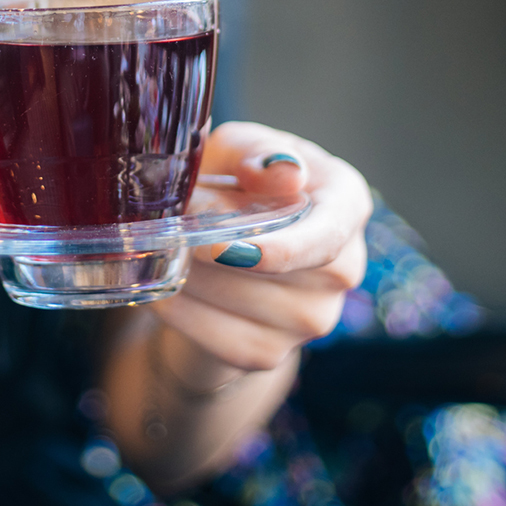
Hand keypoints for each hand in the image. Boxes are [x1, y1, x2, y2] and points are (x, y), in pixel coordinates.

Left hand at [149, 121, 371, 387]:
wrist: (213, 251)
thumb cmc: (232, 183)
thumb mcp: (233, 152)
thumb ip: (252, 152)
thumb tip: (281, 172)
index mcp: (345, 203)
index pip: (328, 235)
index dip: (282, 248)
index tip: (229, 247)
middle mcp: (343, 267)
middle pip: (274, 271)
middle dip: (208, 248)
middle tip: (164, 229)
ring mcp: (312, 318)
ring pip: (240, 302)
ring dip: (188, 276)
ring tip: (160, 249)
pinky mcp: (271, 352)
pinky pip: (219, 338)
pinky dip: (180, 310)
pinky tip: (160, 288)